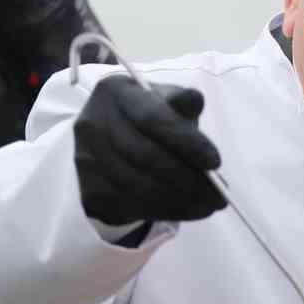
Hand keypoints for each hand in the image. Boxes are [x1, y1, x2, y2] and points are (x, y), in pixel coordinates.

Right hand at [73, 75, 226, 226]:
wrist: (114, 139)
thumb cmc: (150, 116)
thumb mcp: (167, 101)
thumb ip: (183, 101)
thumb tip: (193, 100)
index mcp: (115, 92)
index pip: (152, 118)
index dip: (186, 142)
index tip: (215, 162)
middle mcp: (92, 123)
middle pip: (145, 156)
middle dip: (188, 179)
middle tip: (218, 195)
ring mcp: (85, 158)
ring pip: (138, 186)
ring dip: (180, 200)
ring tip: (209, 204)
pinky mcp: (88, 189)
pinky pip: (131, 206)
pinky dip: (166, 211)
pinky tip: (189, 209)